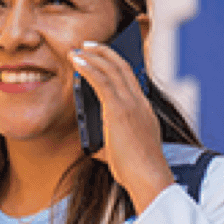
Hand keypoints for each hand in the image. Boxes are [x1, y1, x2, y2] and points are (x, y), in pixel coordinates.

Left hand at [68, 30, 174, 212]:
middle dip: (104, 52)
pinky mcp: (119, 110)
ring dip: (93, 56)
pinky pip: (102, 80)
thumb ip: (109, 143)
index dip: (117, 63)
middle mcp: (140, 102)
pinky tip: (76, 62)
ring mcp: (131, 104)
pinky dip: (88, 67)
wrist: (147, 178)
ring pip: (112, 69)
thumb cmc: (136, 171)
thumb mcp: (122, 152)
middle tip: (88, 45)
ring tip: (77, 50)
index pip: (131, 78)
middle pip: (122, 67)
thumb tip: (94, 144)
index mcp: (143, 110)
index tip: (104, 56)